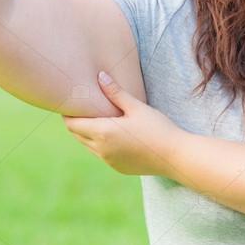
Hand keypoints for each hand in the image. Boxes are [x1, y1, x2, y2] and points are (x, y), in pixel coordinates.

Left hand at [62, 71, 182, 176]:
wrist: (176, 157)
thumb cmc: (158, 128)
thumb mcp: (137, 107)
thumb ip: (116, 93)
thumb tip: (99, 76)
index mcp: (103, 133)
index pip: (72, 124)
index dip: (68, 113)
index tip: (72, 102)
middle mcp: (101, 149)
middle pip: (77, 134)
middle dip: (77, 121)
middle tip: (83, 107)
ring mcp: (109, 161)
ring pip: (88, 145)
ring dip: (88, 133)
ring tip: (98, 118)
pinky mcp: (117, 167)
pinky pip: (101, 154)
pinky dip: (100, 143)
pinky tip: (114, 134)